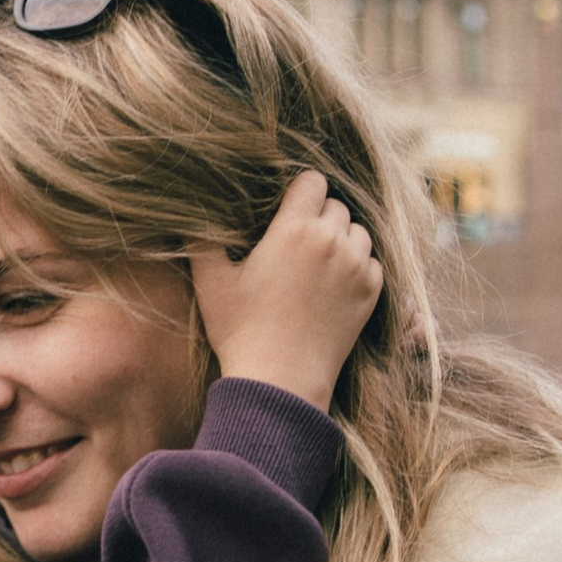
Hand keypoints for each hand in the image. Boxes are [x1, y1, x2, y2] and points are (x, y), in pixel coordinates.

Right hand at [191, 167, 379, 411]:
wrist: (280, 381)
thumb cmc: (240, 330)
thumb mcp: (210, 282)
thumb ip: (200, 240)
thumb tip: (189, 215)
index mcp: (294, 229)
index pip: (312, 180)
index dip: (298, 190)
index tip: (286, 208)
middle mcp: (332, 241)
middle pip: (335, 205)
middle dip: (318, 216)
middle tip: (295, 242)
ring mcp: (356, 267)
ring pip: (358, 231)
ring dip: (341, 239)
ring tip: (317, 262)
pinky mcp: (371, 292)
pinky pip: (372, 261)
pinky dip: (357, 266)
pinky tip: (333, 284)